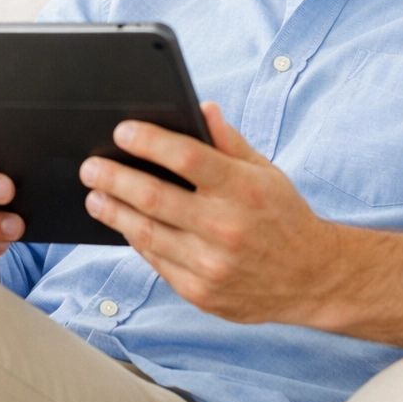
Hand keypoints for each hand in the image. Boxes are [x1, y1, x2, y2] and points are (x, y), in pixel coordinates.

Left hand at [79, 102, 343, 323]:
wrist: (311, 278)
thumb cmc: (284, 216)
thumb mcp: (265, 171)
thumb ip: (229, 141)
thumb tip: (201, 108)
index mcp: (244, 188)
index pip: (188, 158)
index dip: (150, 142)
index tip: (122, 131)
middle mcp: (227, 227)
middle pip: (154, 197)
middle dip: (114, 178)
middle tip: (91, 166)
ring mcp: (211, 264)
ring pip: (146, 233)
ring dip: (114, 211)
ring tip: (95, 195)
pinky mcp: (201, 293)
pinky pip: (156, 261)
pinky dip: (136, 240)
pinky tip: (124, 224)